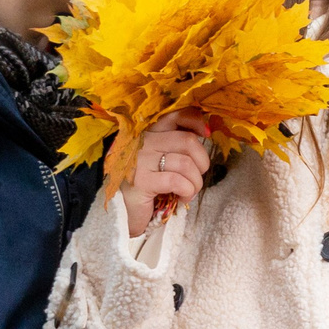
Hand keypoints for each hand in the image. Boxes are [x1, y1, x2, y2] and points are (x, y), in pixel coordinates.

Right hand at [123, 114, 210, 236]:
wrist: (122, 212)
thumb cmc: (147, 185)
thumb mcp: (162, 159)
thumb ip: (179, 144)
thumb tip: (206, 131)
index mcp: (150, 133)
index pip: (176, 115)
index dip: (195, 121)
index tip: (206, 134)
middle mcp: (145, 142)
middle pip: (187, 141)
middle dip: (202, 162)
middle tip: (197, 177)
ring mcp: (141, 161)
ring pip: (185, 163)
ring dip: (195, 182)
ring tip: (189, 191)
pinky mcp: (141, 182)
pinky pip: (176, 181)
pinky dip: (187, 191)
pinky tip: (182, 198)